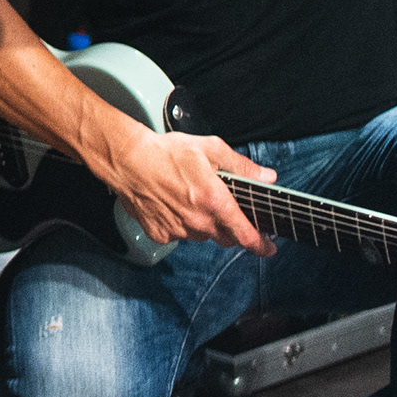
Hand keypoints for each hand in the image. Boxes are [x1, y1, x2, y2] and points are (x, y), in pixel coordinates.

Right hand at [99, 124, 272, 253]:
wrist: (127, 160)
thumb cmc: (165, 153)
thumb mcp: (211, 149)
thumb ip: (242, 166)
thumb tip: (266, 176)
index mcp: (214, 202)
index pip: (245, 235)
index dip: (261, 245)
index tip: (268, 248)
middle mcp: (198, 221)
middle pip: (225, 237)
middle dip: (230, 227)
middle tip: (221, 208)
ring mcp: (178, 230)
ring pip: (201, 235)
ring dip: (203, 223)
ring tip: (189, 197)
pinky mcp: (160, 233)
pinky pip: (179, 234)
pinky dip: (181, 223)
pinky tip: (172, 204)